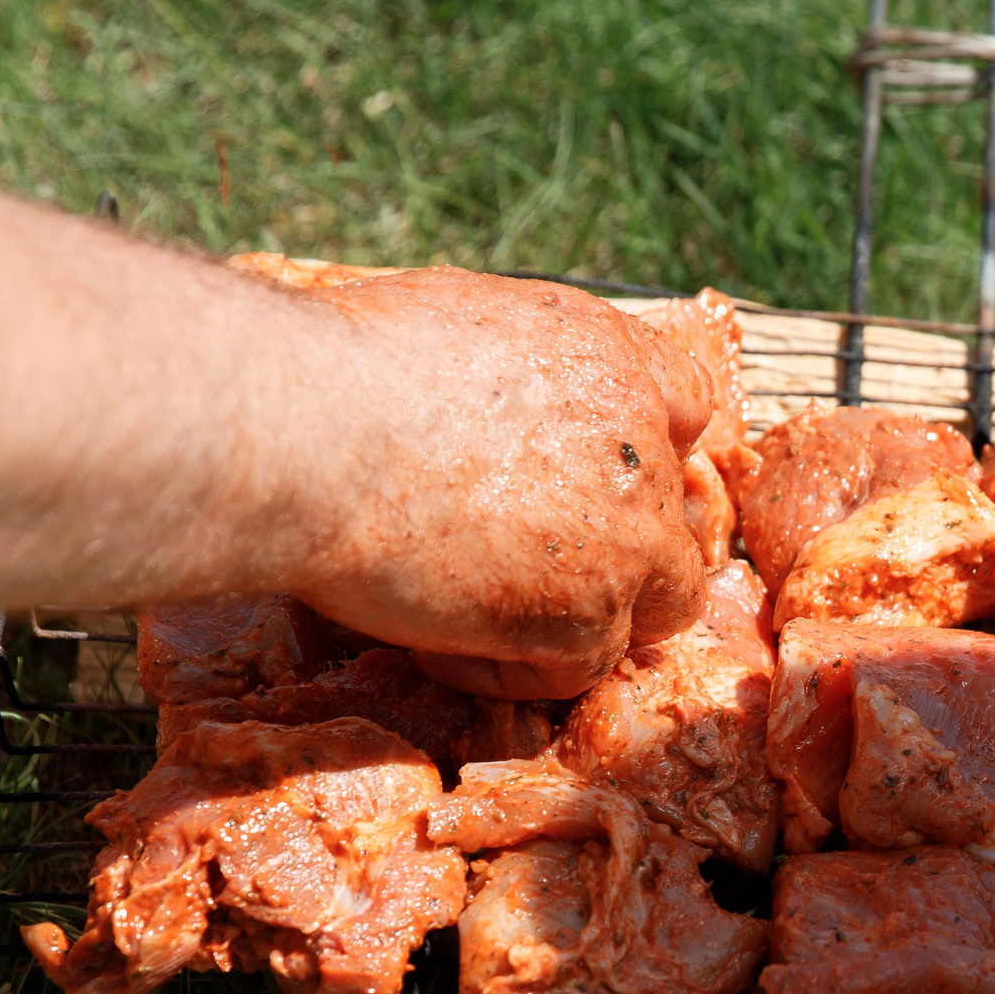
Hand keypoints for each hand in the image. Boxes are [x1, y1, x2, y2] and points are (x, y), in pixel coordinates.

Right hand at [285, 268, 711, 699]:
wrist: (308, 434)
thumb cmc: (340, 370)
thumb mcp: (456, 324)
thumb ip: (514, 371)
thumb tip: (486, 396)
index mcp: (611, 358)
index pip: (686, 405)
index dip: (647, 451)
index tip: (593, 481)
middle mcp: (639, 445)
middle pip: (679, 519)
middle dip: (625, 549)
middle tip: (545, 566)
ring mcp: (626, 536)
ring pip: (659, 604)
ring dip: (584, 617)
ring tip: (484, 613)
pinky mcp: (585, 618)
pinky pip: (580, 669)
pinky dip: (512, 669)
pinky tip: (437, 647)